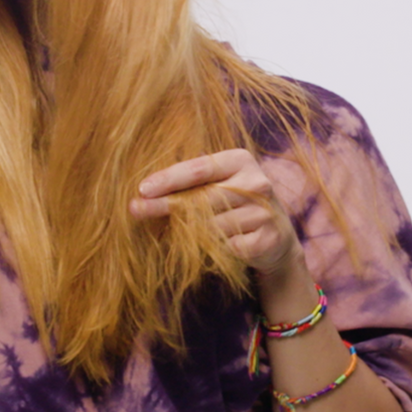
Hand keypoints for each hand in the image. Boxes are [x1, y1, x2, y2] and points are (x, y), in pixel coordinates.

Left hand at [129, 149, 302, 278]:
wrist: (276, 238)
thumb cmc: (233, 205)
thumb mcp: (216, 185)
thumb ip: (188, 186)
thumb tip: (143, 194)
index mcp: (240, 160)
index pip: (198, 168)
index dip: (169, 178)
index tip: (142, 189)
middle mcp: (256, 182)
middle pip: (201, 198)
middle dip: (165, 205)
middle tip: (135, 210)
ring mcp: (264, 211)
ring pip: (210, 226)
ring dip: (186, 233)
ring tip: (173, 235)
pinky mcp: (267, 239)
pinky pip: (225, 247)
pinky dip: (210, 251)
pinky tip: (207, 250)